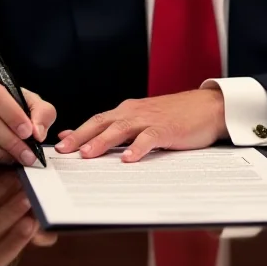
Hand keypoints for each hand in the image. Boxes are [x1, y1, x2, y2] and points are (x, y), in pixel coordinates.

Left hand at [55, 87, 226, 161]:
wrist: (208, 107)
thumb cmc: (175, 116)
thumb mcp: (144, 120)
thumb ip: (119, 130)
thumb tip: (88, 141)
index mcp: (128, 111)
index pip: (97, 121)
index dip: (77, 132)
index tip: (58, 146)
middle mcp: (134, 112)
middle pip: (102, 122)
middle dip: (81, 137)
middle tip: (64, 151)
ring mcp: (150, 119)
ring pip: (121, 129)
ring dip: (103, 141)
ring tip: (88, 154)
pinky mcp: (167, 128)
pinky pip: (149, 138)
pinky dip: (138, 148)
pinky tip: (129, 159)